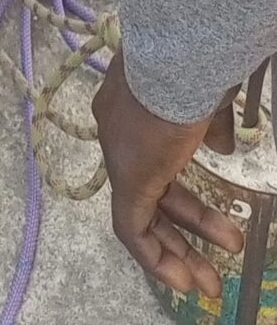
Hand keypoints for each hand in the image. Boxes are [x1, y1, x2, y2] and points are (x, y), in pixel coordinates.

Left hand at [92, 51, 242, 301]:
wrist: (178, 58)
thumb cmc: (195, 70)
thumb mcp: (208, 99)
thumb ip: (211, 127)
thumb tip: (221, 149)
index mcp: (131, 105)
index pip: (151, 156)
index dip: (177, 186)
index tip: (205, 211)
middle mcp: (117, 131)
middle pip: (150, 192)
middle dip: (184, 230)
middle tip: (215, 259)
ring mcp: (120, 155)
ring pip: (143, 215)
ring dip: (178, 251)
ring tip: (210, 281)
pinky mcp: (127, 179)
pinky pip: (132, 228)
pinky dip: (155, 257)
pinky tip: (182, 279)